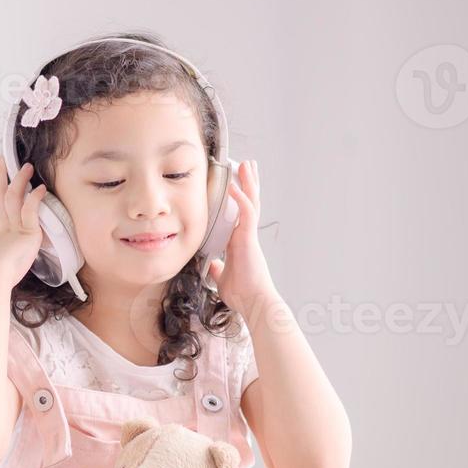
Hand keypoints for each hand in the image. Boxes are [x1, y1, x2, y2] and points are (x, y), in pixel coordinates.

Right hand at [0, 154, 47, 289]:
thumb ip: (3, 257)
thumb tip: (0, 264)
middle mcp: (2, 226)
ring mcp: (13, 226)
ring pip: (14, 196)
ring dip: (20, 180)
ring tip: (26, 167)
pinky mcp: (26, 230)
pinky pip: (30, 209)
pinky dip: (35, 197)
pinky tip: (40, 188)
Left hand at [207, 159, 278, 320]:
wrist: (253, 302)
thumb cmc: (242, 294)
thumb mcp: (223, 278)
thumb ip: (218, 269)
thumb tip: (213, 265)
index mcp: (239, 242)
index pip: (240, 214)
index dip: (240, 198)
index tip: (237, 185)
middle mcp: (246, 235)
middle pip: (249, 203)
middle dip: (248, 183)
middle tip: (247, 165)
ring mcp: (248, 235)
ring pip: (251, 203)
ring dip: (248, 183)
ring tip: (246, 164)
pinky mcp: (248, 238)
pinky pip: (246, 213)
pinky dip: (240, 198)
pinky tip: (233, 185)